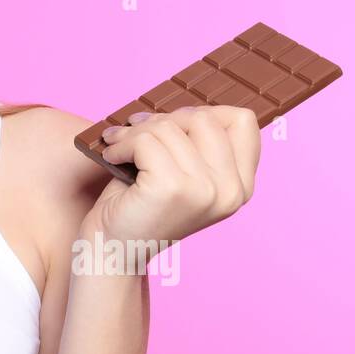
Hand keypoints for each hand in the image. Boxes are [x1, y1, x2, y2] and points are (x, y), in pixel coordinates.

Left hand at [84, 105, 261, 253]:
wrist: (114, 250)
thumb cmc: (142, 204)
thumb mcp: (182, 170)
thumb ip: (196, 142)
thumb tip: (187, 103)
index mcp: (241, 186)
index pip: (243, 121)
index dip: (203, 112)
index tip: (171, 125)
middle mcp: (231, 191)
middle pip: (203, 117)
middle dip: (162, 118)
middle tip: (134, 132)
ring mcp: (205, 191)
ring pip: (169, 127)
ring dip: (133, 131)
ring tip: (118, 145)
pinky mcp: (172, 189)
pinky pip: (145, 141)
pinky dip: (121, 143)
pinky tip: (111, 156)